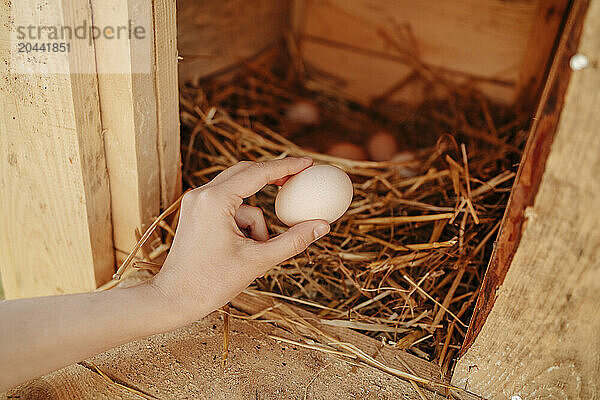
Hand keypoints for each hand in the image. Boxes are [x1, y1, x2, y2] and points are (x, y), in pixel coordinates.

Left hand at [150, 157, 329, 324]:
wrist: (173, 299)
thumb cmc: (211, 283)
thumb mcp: (258, 261)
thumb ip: (293, 240)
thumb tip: (323, 226)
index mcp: (215, 200)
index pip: (258, 173)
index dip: (286, 166)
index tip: (308, 163)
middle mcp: (202, 194)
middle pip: (247, 173)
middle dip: (273, 179)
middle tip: (298, 181)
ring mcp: (196, 202)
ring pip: (240, 198)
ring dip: (256, 219)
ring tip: (255, 250)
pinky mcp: (196, 213)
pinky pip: (229, 208)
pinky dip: (243, 224)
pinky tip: (241, 250)